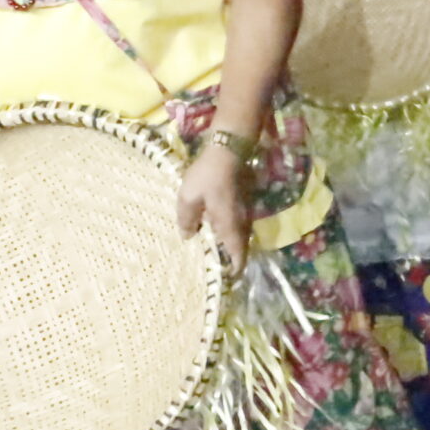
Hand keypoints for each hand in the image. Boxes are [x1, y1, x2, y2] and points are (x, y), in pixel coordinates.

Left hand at [177, 142, 251, 274]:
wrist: (227, 149)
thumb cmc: (207, 176)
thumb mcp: (188, 198)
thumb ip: (187, 220)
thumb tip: (187, 237)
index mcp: (228, 226)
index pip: (238, 256)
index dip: (234, 270)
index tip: (226, 279)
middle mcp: (240, 222)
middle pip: (239, 248)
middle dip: (229, 259)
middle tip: (214, 267)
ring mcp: (243, 211)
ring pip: (237, 235)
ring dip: (227, 244)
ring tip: (211, 249)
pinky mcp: (240, 201)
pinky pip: (235, 223)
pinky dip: (226, 231)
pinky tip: (211, 226)